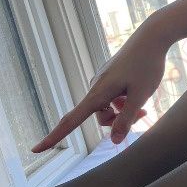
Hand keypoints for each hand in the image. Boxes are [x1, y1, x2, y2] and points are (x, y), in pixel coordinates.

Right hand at [32, 23, 168, 151]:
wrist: (151, 37)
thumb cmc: (147, 66)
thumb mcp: (140, 96)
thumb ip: (127, 119)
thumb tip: (114, 140)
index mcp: (98, 93)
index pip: (71, 120)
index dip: (54, 136)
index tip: (35, 149)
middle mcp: (95, 87)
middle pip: (100, 118)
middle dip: (119, 121)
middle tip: (143, 113)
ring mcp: (101, 81)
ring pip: (108, 108)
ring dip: (124, 111)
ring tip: (143, 103)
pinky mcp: (108, 77)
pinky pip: (112, 97)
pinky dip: (124, 101)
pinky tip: (137, 92)